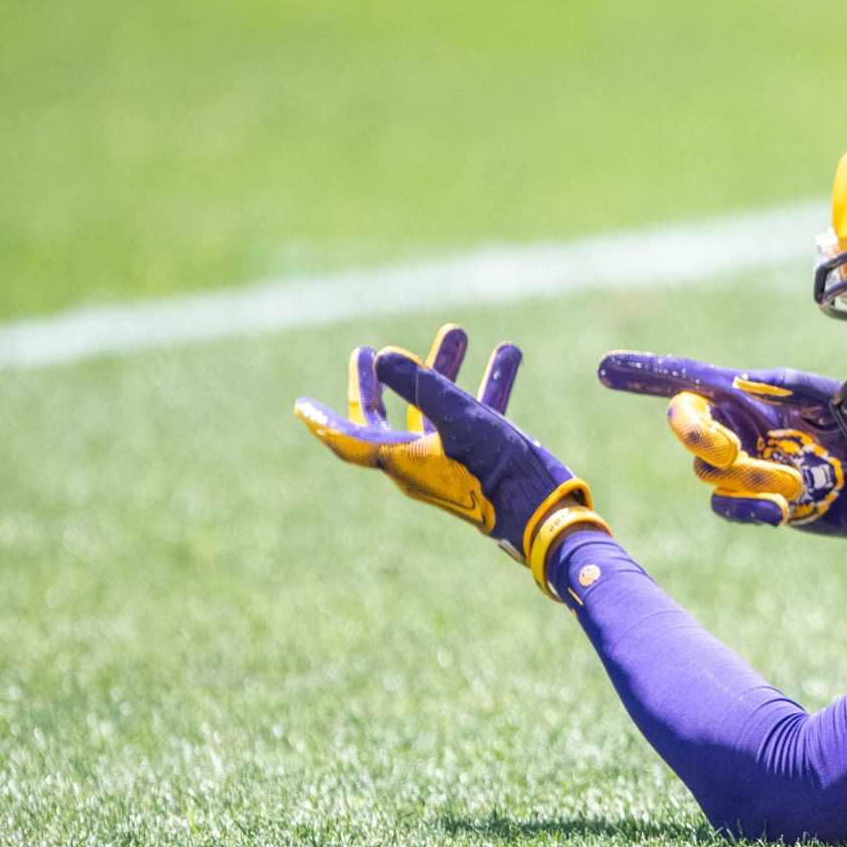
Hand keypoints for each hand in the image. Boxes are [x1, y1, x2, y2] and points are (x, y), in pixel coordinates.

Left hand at [297, 325, 604, 592]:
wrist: (544, 514)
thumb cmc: (497, 473)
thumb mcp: (461, 421)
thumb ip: (424, 386)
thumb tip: (383, 354)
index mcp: (401, 459)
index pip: (349, 438)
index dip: (324, 421)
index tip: (301, 406)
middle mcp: (420, 460)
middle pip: (387, 418)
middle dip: (380, 382)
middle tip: (364, 352)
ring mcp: (453, 459)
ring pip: (438, 408)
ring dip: (444, 369)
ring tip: (457, 332)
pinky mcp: (486, 456)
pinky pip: (480, 413)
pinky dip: (490, 383)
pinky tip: (509, 355)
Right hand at [596, 353, 846, 543]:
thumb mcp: (834, 396)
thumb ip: (789, 383)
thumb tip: (741, 379)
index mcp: (752, 395)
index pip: (691, 379)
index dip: (648, 374)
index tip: (607, 369)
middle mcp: (740, 428)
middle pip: (687, 425)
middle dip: (696, 433)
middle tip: (729, 445)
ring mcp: (746, 467)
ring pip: (710, 471)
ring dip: (750, 474)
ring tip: (798, 476)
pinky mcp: (759, 503)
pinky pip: (726, 507)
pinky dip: (747, 506)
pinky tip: (780, 507)